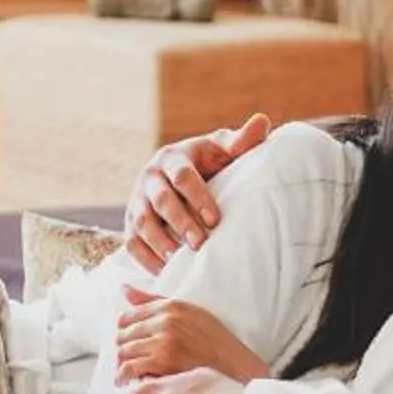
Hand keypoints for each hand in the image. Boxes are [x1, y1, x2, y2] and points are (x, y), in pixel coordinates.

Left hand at [114, 288, 270, 385]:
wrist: (236, 369)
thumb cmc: (214, 343)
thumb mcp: (189, 313)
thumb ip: (154, 301)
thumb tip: (124, 289)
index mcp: (171, 306)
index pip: (127, 316)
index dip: (125, 333)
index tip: (130, 344)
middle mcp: (166, 320)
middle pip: (123, 335)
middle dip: (123, 350)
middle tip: (129, 363)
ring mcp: (164, 341)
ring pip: (123, 351)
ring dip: (122, 365)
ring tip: (128, 375)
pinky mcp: (162, 362)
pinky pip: (129, 367)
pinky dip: (125, 377)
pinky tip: (130, 383)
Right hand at [122, 112, 271, 274]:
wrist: (180, 176)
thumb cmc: (210, 163)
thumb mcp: (224, 149)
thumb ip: (242, 141)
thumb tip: (262, 121)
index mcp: (173, 157)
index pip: (183, 177)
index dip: (198, 197)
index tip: (215, 219)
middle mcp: (151, 177)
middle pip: (161, 201)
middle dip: (180, 223)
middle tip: (200, 243)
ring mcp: (137, 201)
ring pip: (142, 223)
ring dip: (160, 243)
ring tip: (179, 261)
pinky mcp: (130, 223)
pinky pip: (131, 243)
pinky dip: (145, 259)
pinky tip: (164, 272)